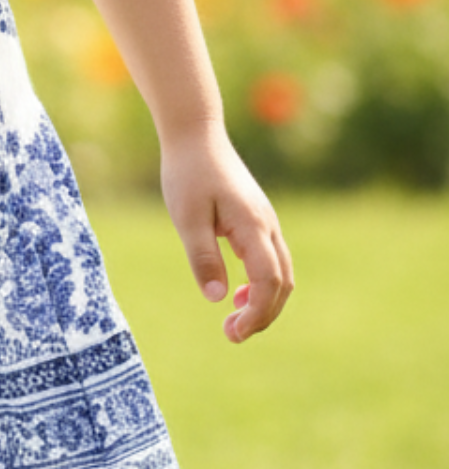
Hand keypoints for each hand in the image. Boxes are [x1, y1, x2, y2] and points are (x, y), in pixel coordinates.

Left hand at [160, 125, 294, 342]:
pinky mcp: (257, 219)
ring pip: (281, 272)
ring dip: (264, 301)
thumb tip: (217, 299)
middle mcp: (267, 225)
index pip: (269, 282)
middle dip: (263, 315)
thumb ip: (203, 257)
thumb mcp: (187, 217)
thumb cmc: (187, 173)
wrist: (196, 134)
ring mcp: (266, 221)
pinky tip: (238, 292)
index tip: (233, 332)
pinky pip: (271, 259)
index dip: (257, 314)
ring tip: (234, 320)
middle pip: (282, 283)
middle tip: (232, 334)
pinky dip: (261, 283)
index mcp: (253, 226)